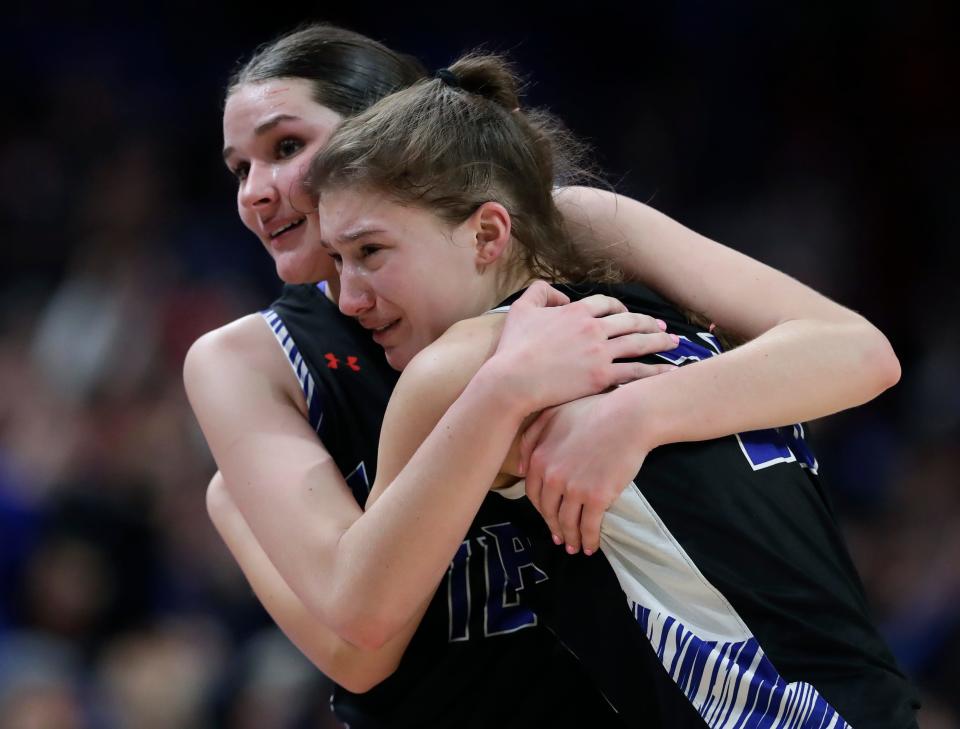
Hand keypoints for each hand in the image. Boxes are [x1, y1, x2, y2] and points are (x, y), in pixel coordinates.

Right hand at [490, 281, 677, 413]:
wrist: (512, 380)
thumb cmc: (514, 348)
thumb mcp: (521, 310)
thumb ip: (540, 292)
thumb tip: (562, 296)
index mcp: (576, 311)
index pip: (607, 304)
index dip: (621, 307)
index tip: (629, 313)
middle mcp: (593, 328)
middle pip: (630, 322)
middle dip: (650, 323)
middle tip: (663, 327)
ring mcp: (600, 353)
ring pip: (638, 344)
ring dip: (660, 342)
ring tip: (674, 343)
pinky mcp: (602, 377)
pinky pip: (636, 372)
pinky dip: (655, 371)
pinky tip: (668, 372)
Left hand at [519, 386, 656, 554]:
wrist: (629, 417)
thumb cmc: (594, 411)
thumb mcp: (553, 415)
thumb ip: (531, 438)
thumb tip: (519, 468)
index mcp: (539, 458)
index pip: (533, 492)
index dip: (541, 508)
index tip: (548, 516)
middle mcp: (552, 476)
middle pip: (548, 510)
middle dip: (554, 527)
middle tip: (560, 537)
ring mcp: (573, 488)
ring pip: (567, 522)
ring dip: (570, 538)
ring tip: (575, 547)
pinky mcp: (596, 498)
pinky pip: (589, 527)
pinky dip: (589, 540)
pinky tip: (591, 546)